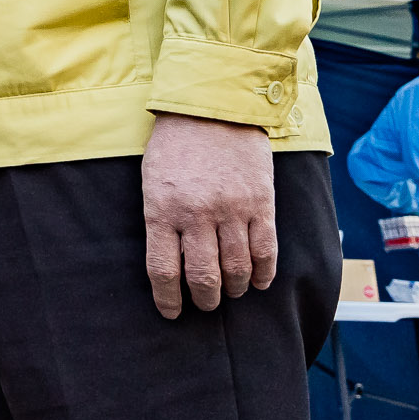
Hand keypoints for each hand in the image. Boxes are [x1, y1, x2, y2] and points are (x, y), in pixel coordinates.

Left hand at [142, 112, 277, 317]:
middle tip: (206, 304)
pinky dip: (263, 274)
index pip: (163, 270)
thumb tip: (170, 262)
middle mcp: (197, 215)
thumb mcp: (152, 181)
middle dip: (204, 300)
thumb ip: (160, 220)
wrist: (213, 107)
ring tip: (232, 292)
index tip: (171, 312)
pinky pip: (266, 251)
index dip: (168, 299)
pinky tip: (259, 281)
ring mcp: (232, 210)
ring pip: (237, 270)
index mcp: (162, 210)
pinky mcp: (261, 204)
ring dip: (235, 289)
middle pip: (203, 278)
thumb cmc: (175, 145)